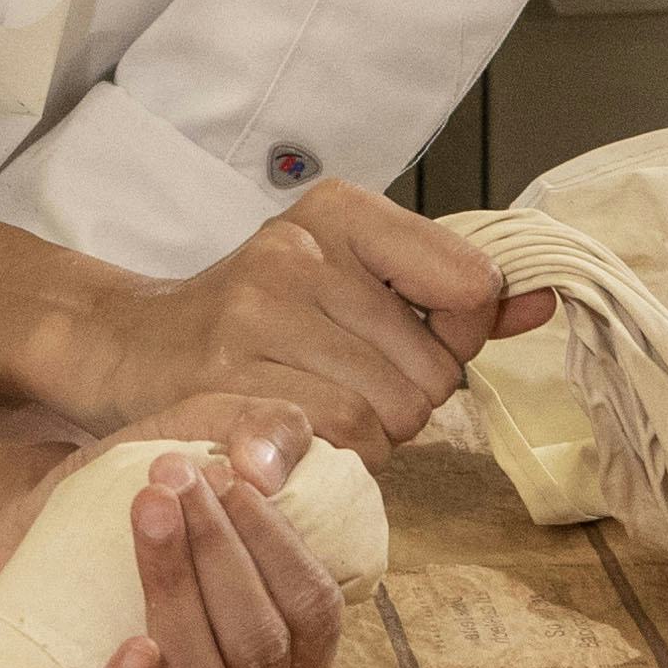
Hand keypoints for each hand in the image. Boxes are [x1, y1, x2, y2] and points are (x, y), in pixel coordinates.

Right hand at [22, 186, 553, 458]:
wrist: (125, 347)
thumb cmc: (253, 321)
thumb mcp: (351, 280)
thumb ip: (447, 292)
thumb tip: (542, 302)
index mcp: (340, 210)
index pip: (472, 283)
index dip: (457, 335)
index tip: (413, 340)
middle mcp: (300, 249)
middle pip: (432, 369)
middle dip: (406, 401)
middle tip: (345, 387)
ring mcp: (258, 311)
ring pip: (388, 413)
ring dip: (369, 437)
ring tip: (316, 411)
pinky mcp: (226, 375)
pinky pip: (336, 440)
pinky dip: (330, 457)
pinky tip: (296, 438)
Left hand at [69, 433, 350, 667]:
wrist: (18, 546)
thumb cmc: (127, 504)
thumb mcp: (193, 442)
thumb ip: (260, 428)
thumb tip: (264, 466)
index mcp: (287, 647)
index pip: (314, 613)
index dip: (279, 547)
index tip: (225, 478)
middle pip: (259, 650)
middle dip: (219, 559)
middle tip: (171, 484)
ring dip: (175, 598)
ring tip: (146, 517)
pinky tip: (127, 648)